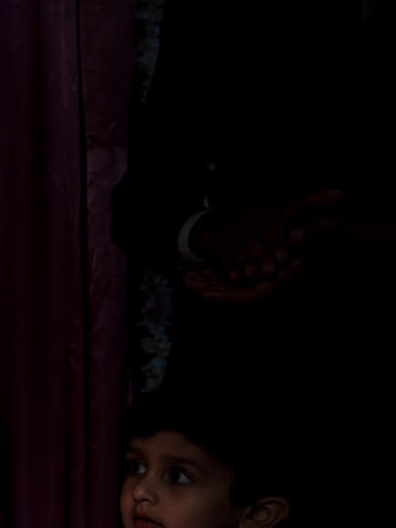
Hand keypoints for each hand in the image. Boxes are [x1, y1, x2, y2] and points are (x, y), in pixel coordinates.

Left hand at [184, 191, 343, 302]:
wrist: (342, 233)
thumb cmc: (337, 231)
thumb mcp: (329, 228)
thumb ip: (314, 232)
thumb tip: (295, 238)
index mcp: (288, 277)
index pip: (254, 296)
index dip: (228, 298)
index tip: (204, 296)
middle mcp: (278, 281)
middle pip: (238, 294)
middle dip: (211, 289)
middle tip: (186, 281)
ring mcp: (272, 276)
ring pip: (236, 286)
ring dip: (211, 282)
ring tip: (188, 276)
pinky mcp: (267, 269)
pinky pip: (240, 277)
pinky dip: (221, 274)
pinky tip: (204, 269)